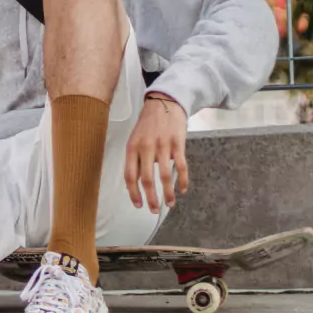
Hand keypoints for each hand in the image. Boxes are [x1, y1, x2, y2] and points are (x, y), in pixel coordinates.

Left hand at [124, 93, 189, 213]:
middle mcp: (146, 148)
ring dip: (167, 193)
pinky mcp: (177, 143)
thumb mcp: (135, 138)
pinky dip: (182, 180)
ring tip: (169, 204)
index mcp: (132, 147)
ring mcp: (163, 145)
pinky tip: (182, 190)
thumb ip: (136, 158)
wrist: (164, 102)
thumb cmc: (148, 124)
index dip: (133, 193)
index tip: (138, 205)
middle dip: (151, 198)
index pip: (130, 175)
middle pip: (147, 179)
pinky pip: (181, 166)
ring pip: (164, 176)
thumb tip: (139, 183)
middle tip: (154, 210)